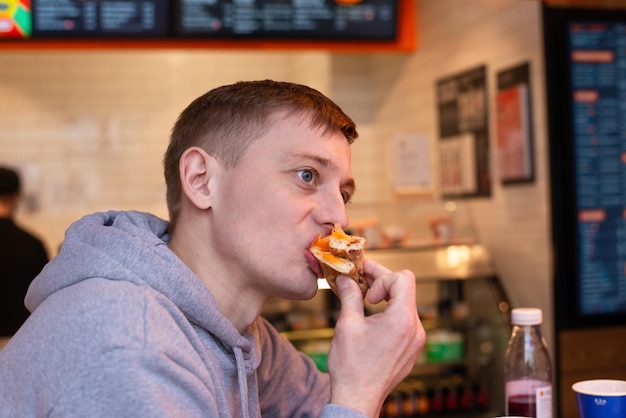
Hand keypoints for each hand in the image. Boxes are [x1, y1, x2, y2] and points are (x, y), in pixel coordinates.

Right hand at [327, 259, 425, 416]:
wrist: (358, 400)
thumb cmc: (352, 367)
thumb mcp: (347, 325)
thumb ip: (350, 296)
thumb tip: (346, 279)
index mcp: (402, 320)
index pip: (403, 278)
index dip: (381, 278)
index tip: (366, 293)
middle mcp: (415, 329)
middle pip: (405, 290)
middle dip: (380, 282)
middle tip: (359, 279)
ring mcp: (416, 340)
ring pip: (405, 305)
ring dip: (385, 299)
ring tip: (363, 302)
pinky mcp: (412, 349)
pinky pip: (405, 321)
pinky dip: (389, 314)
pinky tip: (371, 320)